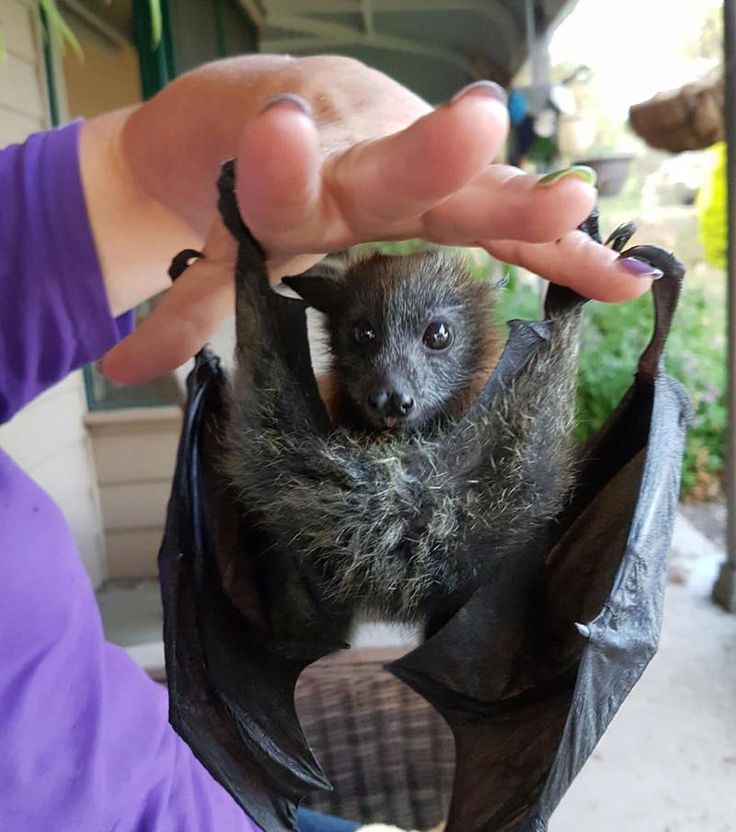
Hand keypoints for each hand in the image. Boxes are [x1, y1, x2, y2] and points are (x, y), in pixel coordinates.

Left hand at [96, 59, 653, 384]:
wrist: (277, 109)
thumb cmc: (240, 171)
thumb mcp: (209, 235)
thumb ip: (185, 303)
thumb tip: (117, 368)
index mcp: (286, 170)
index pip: (280, 171)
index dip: (280, 162)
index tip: (284, 133)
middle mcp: (358, 158)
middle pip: (394, 163)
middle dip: (431, 154)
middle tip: (478, 123)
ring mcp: (415, 163)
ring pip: (467, 183)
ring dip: (519, 199)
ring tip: (574, 207)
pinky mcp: (454, 182)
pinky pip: (512, 222)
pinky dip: (563, 251)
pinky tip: (622, 277)